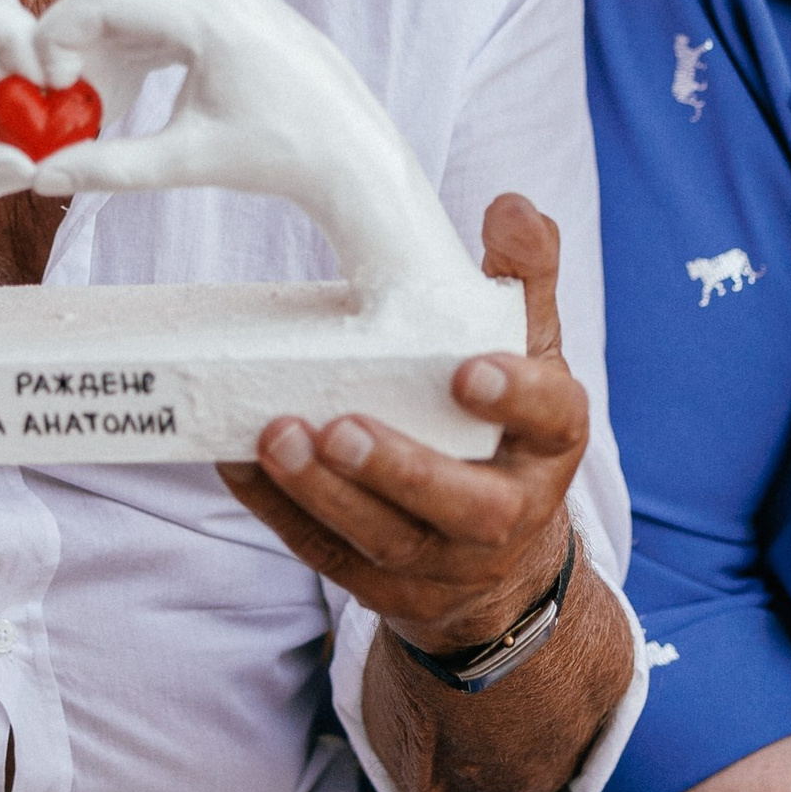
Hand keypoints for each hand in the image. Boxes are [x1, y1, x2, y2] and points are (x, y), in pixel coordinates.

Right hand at [19, 0, 475, 300]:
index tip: (39, 89)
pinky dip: (136, 51)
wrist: (352, 152)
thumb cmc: (281, 154)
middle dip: (75, 50)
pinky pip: (164, 15)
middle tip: (53, 104)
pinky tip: (122, 96)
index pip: (100, 1)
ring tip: (90, 110)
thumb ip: (110, 166)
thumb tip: (41, 178)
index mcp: (206, 8)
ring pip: (137, 9)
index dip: (54, 39)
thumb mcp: (188, 161)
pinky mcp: (232, 4)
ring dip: (104, 53)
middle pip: (114, 0)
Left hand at [221, 193, 587, 652]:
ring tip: (276, 438)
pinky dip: (281, 511)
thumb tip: (511, 204)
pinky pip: (328, 554)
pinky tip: (240, 463)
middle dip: (400, 469)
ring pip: (386, 539)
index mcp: (550, 442)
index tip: (465, 370)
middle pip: (464, 504)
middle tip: (340, 426)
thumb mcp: (527, 352)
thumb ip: (521, 278)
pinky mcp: (386, 587)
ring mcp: (446, 562)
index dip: (514, 397)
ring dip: (327, 494)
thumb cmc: (503, 427)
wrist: (497, 557)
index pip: (551, 418)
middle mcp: (509, 512)